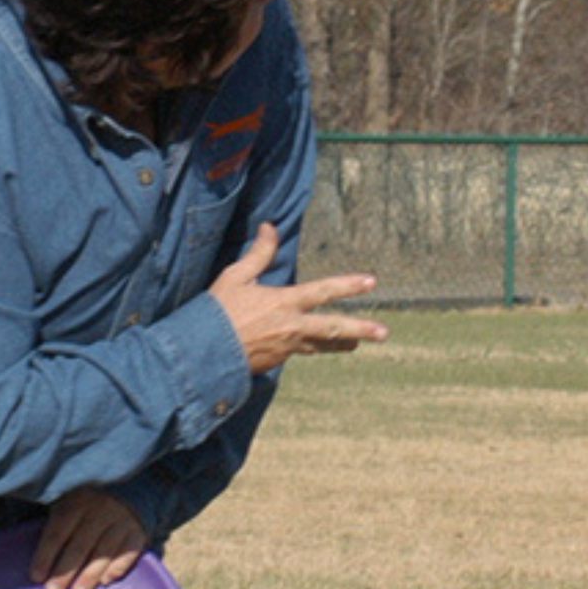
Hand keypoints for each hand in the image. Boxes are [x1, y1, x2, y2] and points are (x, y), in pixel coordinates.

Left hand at [30, 486, 146, 588]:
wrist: (129, 484)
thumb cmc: (89, 503)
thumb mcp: (70, 501)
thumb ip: (56, 524)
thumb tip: (35, 560)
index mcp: (78, 501)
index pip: (59, 531)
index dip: (46, 554)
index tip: (36, 577)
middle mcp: (101, 508)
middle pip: (80, 544)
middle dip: (65, 570)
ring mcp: (121, 519)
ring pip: (104, 550)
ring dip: (90, 574)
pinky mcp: (138, 530)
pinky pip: (129, 550)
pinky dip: (119, 565)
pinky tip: (107, 580)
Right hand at [210, 222, 388, 373]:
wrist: (203, 354)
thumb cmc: (218, 312)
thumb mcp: (235, 276)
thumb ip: (258, 253)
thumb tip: (271, 227)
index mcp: (284, 303)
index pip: (323, 291)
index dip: (348, 285)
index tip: (371, 282)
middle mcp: (291, 327)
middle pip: (333, 329)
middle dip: (360, 330)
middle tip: (384, 333)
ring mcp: (286, 347)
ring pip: (321, 345)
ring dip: (342, 344)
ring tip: (358, 344)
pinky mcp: (277, 361)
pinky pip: (300, 351)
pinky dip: (312, 347)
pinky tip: (315, 345)